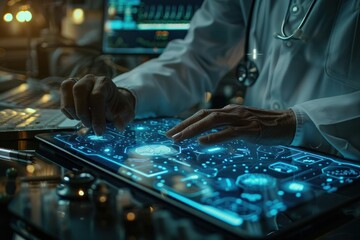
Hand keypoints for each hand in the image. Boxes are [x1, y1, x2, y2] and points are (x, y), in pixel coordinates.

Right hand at [60, 74, 134, 134]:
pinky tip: (78, 117)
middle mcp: (90, 79)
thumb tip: (119, 125)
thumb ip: (125, 118)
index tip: (99, 131)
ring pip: (66, 90)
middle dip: (82, 112)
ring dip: (73, 111)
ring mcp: (77, 82)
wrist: (112, 102)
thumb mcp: (127, 113)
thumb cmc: (118, 107)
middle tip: (89, 125)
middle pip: (79, 90)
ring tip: (84, 120)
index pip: (97, 96)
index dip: (97, 115)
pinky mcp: (68, 89)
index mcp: (105, 83)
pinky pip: (62, 96)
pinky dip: (67, 111)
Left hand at [166, 104, 295, 144]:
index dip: (186, 122)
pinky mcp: (251, 129)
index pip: (203, 114)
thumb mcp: (241, 123)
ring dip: (194, 130)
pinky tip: (203, 142)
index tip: (173, 131)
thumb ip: (226, 126)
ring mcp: (242, 119)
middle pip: (204, 116)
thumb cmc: (263, 125)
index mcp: (230, 110)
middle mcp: (233, 112)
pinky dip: (215, 137)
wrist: (288, 123)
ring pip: (213, 122)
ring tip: (180, 139)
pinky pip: (230, 132)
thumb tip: (208, 135)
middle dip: (184, 126)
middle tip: (170, 136)